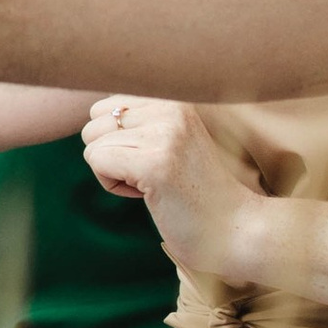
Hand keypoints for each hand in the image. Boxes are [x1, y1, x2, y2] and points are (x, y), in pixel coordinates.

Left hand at [79, 95, 259, 283]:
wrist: (235, 229)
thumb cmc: (196, 192)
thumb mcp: (169, 141)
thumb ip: (139, 120)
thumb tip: (92, 112)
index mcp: (174, 98)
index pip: (104, 107)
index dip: (118, 142)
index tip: (155, 160)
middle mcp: (171, 107)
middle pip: (94, 123)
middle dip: (112, 155)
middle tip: (153, 175)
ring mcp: (165, 134)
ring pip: (92, 144)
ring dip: (113, 172)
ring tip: (154, 183)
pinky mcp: (155, 162)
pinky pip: (97, 161)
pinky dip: (113, 185)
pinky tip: (148, 194)